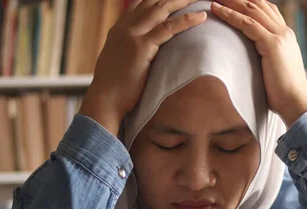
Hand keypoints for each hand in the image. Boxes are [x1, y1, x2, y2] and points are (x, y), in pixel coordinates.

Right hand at [79, 0, 206, 134]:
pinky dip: (187, 20)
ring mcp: (132, 36)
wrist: (105, 100)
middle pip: (151, 2)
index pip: (138, 4)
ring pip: (161, 10)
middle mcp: (124, 28)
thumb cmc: (113, 88)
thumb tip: (137, 53)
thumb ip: (126, 50)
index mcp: (118, 30)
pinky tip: (201, 17)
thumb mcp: (116, 62)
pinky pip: (169, 28)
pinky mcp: (142, 48)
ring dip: (182, 2)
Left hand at [211, 0, 306, 126]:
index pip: (267, 10)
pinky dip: (230, 15)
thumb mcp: (274, 69)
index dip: (249, 2)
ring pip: (251, 10)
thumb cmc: (283, 94)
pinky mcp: (272, 45)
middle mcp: (284, 31)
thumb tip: (251, 59)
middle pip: (258, 4)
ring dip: (231, 1)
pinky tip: (217, 10)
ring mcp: (279, 36)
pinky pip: (247, 25)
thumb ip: (265, 57)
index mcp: (286, 36)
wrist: (296, 103)